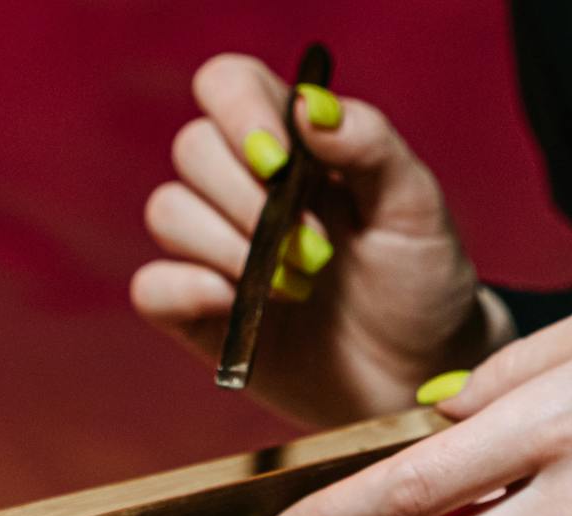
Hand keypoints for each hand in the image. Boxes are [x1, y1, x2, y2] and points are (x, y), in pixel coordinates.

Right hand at [132, 54, 509, 426]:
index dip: (238, 111)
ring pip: (168, 212)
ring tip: (295, 289)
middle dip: (248, 200)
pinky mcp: (201, 314)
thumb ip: (369, 144)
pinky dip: (184, 290)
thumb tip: (309, 106)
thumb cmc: (420, 282)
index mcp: (293, 144)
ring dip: (227, 248)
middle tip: (316, 251)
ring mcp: (218, 251)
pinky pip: (152, 287)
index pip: (229, 85)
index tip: (279, 163)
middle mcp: (245, 188)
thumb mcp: (415, 206)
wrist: (418, 373)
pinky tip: (235, 306)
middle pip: (193, 149)